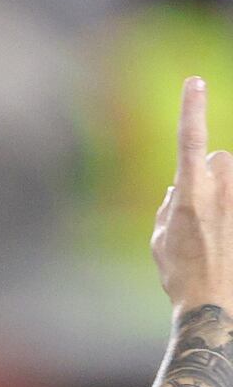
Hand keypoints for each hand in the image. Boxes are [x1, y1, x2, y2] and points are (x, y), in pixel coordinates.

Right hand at [153, 77, 232, 312]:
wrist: (215, 305)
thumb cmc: (181, 276)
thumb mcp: (161, 240)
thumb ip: (168, 207)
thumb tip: (177, 190)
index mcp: (190, 195)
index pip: (190, 140)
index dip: (192, 108)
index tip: (196, 81)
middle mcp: (220, 193)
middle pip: (221, 161)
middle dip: (212, 175)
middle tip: (203, 210)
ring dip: (226, 194)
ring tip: (218, 231)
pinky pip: (232, 203)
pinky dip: (227, 216)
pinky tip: (223, 240)